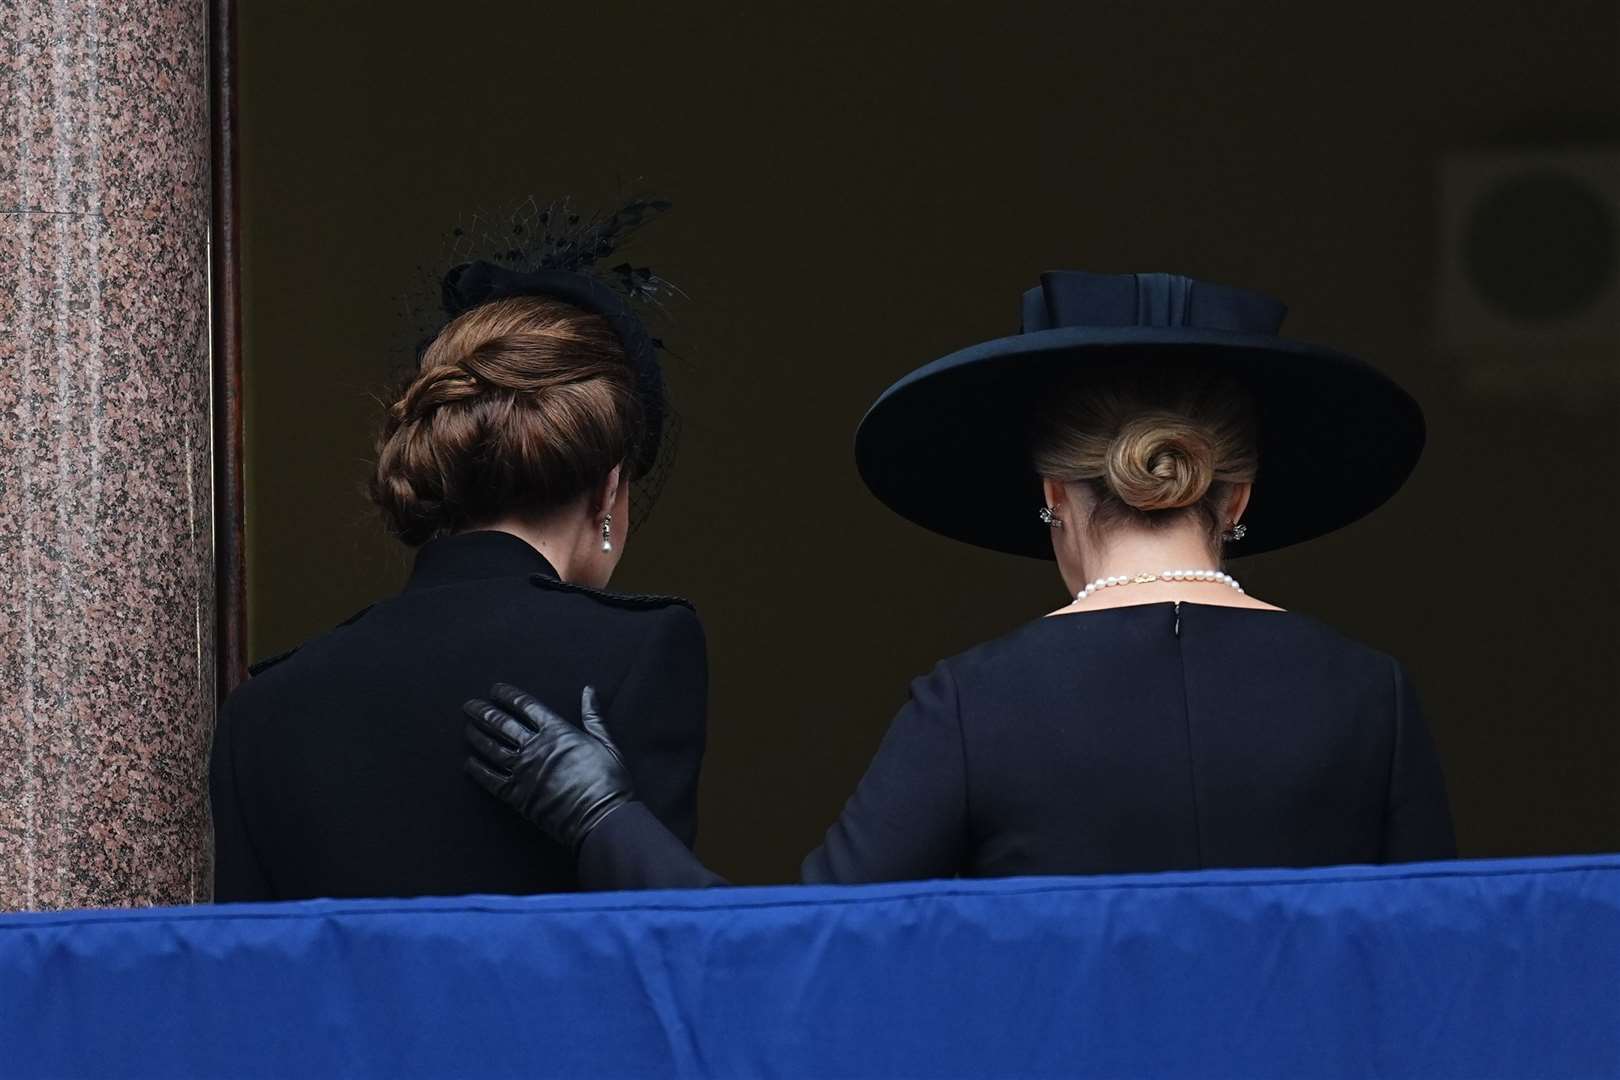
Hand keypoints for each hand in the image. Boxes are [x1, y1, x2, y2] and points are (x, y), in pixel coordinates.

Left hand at [463, 683, 634, 851]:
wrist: (602, 819)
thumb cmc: (609, 781)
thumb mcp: (607, 742)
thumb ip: (593, 715)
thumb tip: (589, 690)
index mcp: (557, 731)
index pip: (525, 705)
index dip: (507, 695)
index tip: (495, 690)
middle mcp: (535, 747)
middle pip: (501, 723)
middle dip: (483, 712)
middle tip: (469, 705)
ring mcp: (523, 771)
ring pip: (491, 748)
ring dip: (476, 735)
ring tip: (468, 727)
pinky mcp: (517, 795)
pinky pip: (490, 779)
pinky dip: (477, 770)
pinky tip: (468, 762)